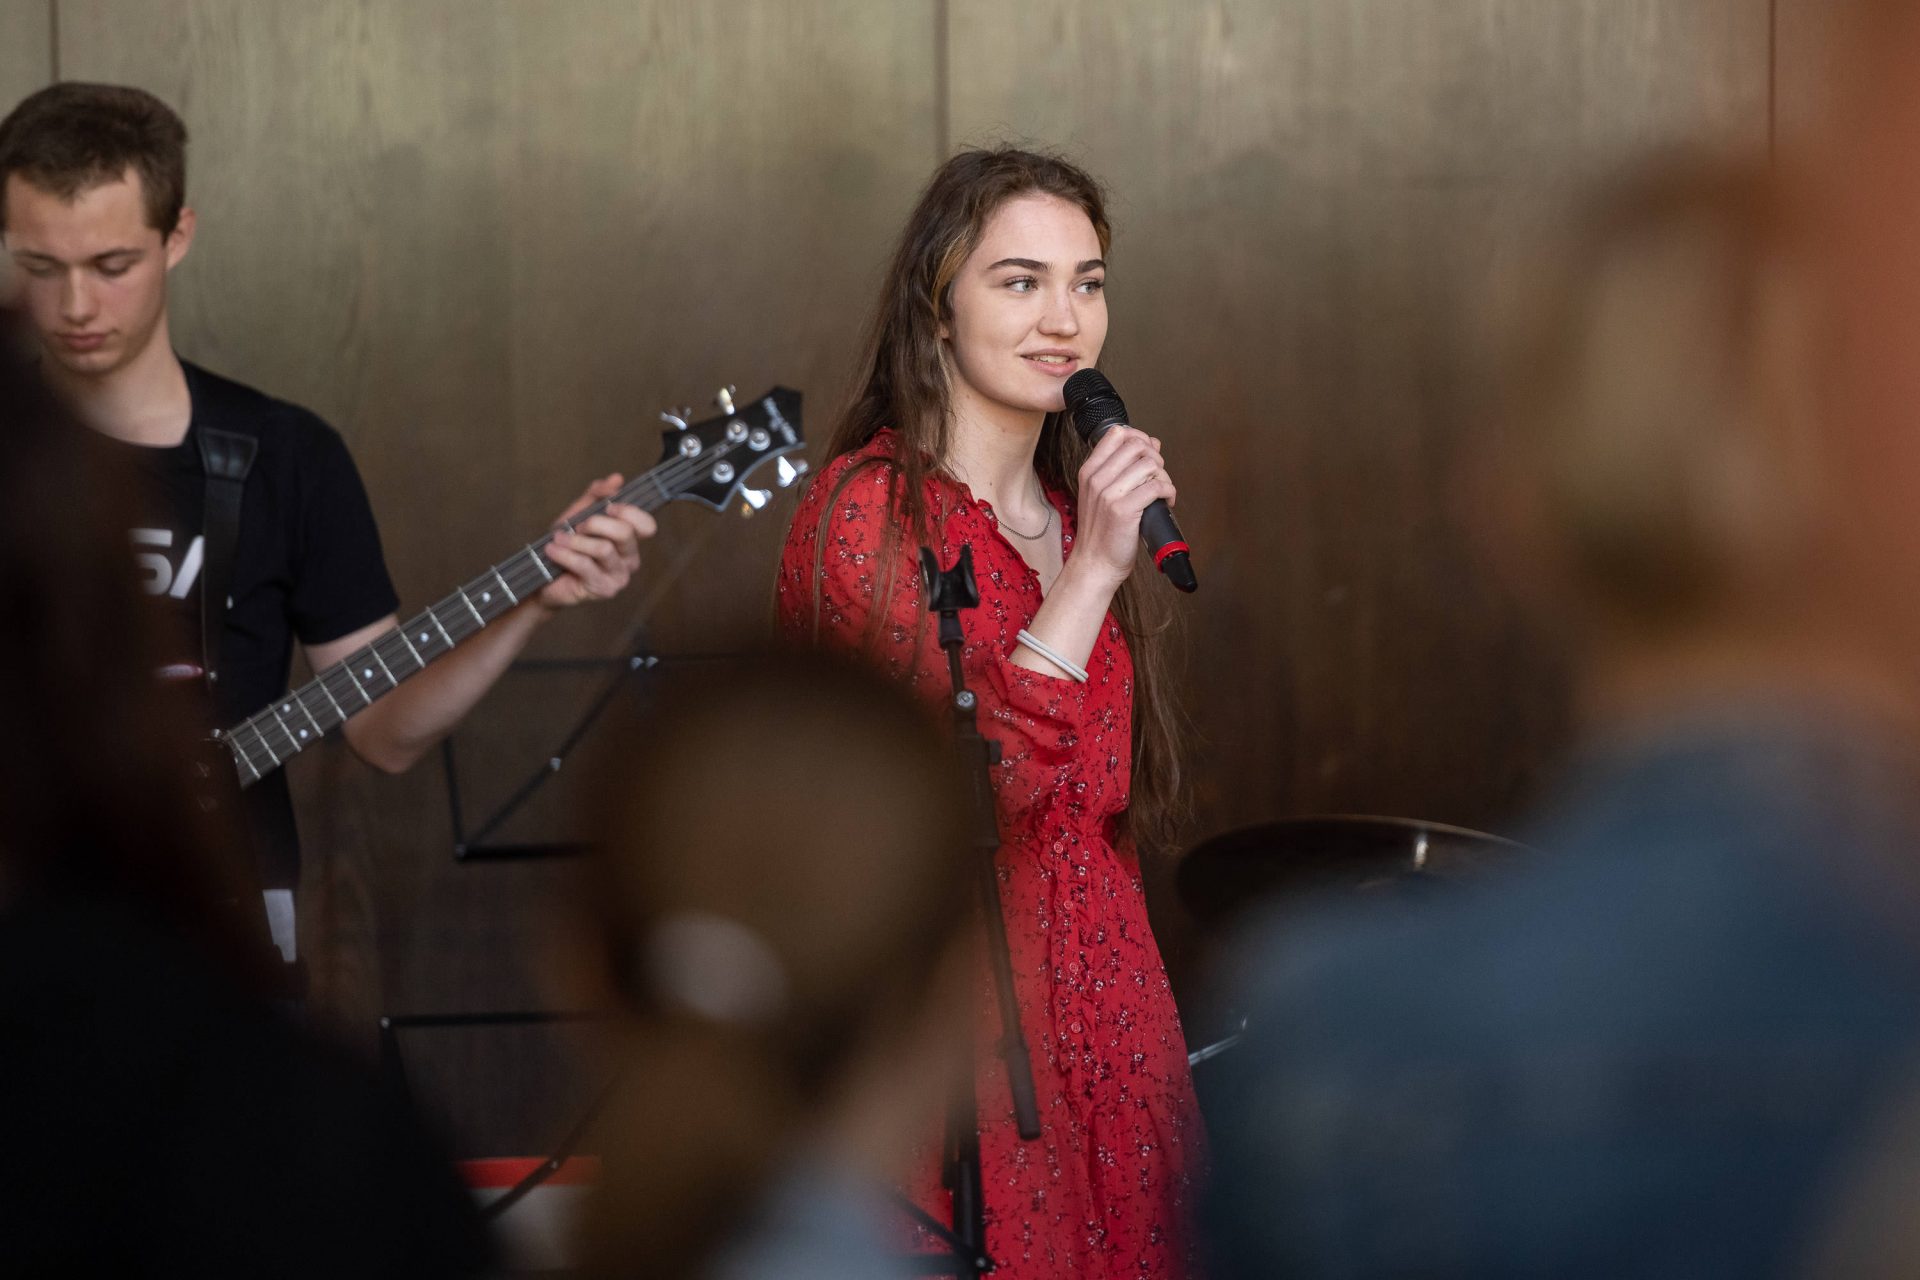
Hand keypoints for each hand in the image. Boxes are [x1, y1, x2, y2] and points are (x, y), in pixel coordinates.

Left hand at [539, 473, 657, 610]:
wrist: (545, 577)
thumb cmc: (565, 546)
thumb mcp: (579, 514)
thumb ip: (596, 495)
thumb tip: (616, 479)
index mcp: (629, 540)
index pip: (647, 525)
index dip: (629, 512)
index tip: (608, 507)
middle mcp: (630, 559)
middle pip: (625, 533)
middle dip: (595, 523)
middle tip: (577, 526)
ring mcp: (619, 576)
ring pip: (604, 548)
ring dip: (575, 540)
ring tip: (558, 539)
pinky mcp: (604, 589)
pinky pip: (586, 565)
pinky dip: (565, 554)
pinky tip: (553, 550)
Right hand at [1069, 426, 1175, 589]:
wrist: (1095, 563)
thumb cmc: (1101, 532)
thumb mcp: (1101, 494)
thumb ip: (1121, 468)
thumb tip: (1151, 444)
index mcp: (1089, 471)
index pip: (1117, 434)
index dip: (1140, 437)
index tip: (1149, 452)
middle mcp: (1097, 479)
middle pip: (1137, 445)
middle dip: (1156, 458)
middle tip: (1158, 475)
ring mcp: (1109, 494)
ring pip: (1150, 464)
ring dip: (1164, 476)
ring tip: (1162, 491)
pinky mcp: (1124, 510)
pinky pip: (1156, 487)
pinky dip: (1168, 492)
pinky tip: (1165, 502)